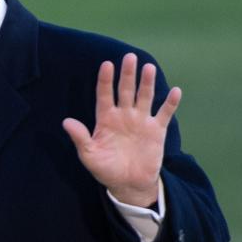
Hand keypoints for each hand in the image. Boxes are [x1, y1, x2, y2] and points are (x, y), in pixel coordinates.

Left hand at [62, 53, 179, 206]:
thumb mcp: (89, 156)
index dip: (105, 80)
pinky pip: (164, 114)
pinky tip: (176, 91)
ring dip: (146, 83)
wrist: (128, 184)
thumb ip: (80, 138)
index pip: (104, 95)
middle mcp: (124, 115)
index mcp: (106, 119)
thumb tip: (66, 122)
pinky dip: (170, 103)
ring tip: (148, 68)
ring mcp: (141, 121)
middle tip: (130, 57)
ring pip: (144, 97)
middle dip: (127, 74)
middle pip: (126, 90)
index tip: (106, 65)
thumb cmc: (106, 169)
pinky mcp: (156, 130)